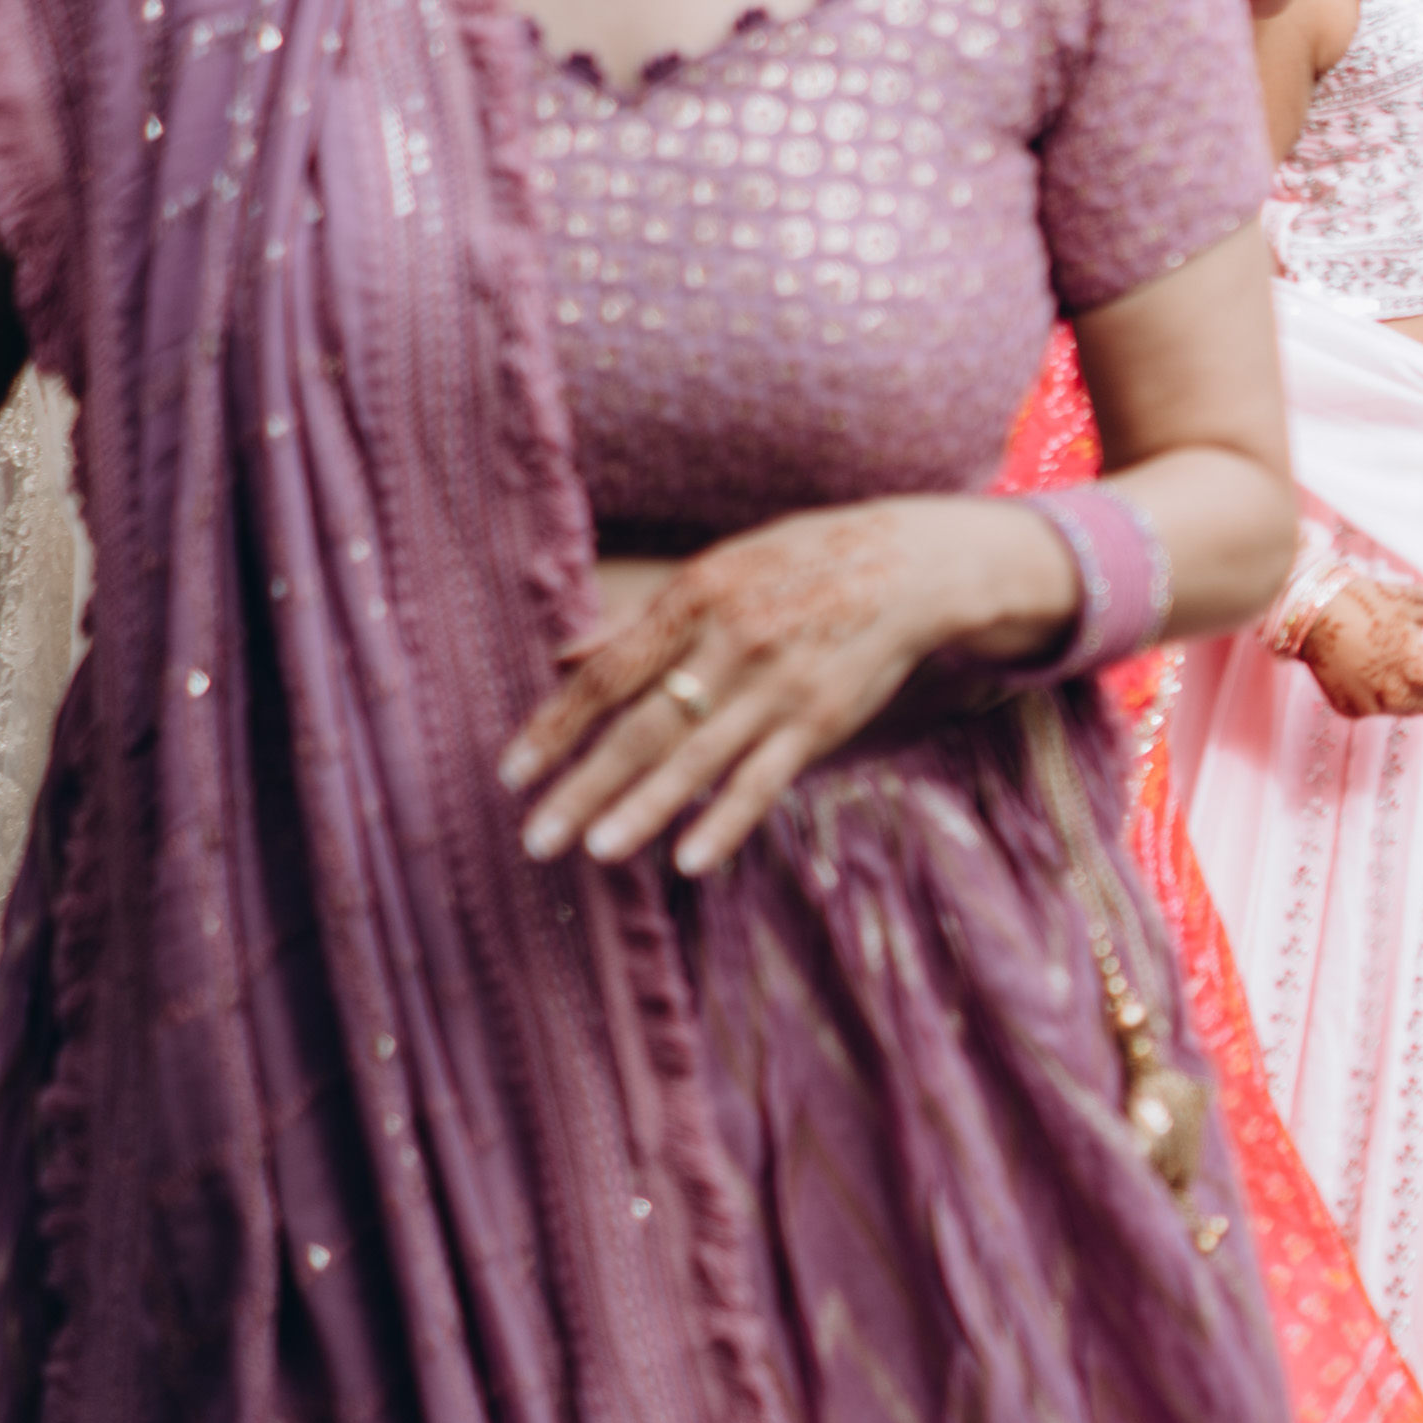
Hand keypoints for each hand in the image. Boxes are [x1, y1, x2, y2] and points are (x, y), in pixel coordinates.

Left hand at [506, 497, 1055, 877]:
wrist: (910, 566)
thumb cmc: (800, 563)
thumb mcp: (718, 569)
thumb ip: (641, 617)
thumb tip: (563, 655)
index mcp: (695, 597)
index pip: (610, 673)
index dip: (557, 725)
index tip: (512, 773)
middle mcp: (733, 641)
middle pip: (644, 726)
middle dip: (586, 786)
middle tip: (536, 838)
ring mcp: (780, 684)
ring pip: (699, 758)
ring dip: (644, 809)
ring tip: (596, 852)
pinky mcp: (821, 719)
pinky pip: (765, 779)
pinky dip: (727, 819)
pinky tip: (690, 858)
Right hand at [1294, 570, 1422, 718]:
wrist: (1309, 611)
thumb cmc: (1370, 599)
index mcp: (1420, 672)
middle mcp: (1398, 698)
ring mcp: (1373, 708)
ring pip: (1416, 708)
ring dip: (1421, 685)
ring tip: (1403, 649)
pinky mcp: (1352, 711)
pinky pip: (1385, 708)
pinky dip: (1391, 690)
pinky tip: (1376, 660)